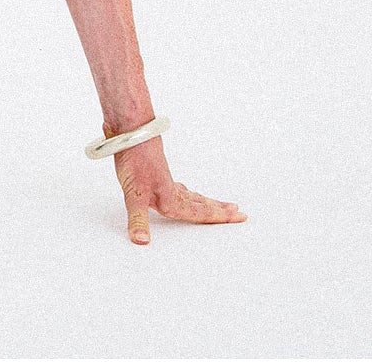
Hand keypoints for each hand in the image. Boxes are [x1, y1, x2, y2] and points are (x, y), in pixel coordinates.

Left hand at [106, 130, 245, 244]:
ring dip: (205, 201)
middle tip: (238, 213)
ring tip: (218, 205)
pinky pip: (178, 187)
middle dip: (219, 210)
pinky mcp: (155, 171)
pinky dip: (186, 192)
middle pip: (200, 203)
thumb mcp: (133, 194)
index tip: (239, 216)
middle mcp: (171, 190)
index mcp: (170, 198)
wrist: (131, 131)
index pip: (200, 212)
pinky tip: (182, 191)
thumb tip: (142, 241)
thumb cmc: (134, 159)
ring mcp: (164, 179)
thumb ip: (137, 220)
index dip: (219, 216)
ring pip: (190, 195)